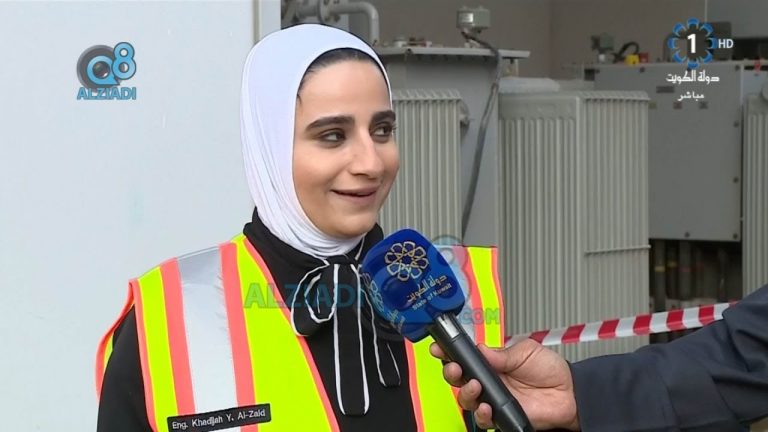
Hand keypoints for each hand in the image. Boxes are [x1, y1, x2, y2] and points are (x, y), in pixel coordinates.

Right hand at [430, 339, 579, 430]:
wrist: (569, 393)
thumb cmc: (550, 370)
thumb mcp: (526, 351)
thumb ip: (502, 353)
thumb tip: (481, 349)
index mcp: (492, 362)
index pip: (465, 357)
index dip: (450, 352)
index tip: (440, 347)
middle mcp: (489, 380)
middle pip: (459, 378)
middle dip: (451, 372)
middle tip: (455, 368)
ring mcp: (493, 398)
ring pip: (466, 399)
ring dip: (465, 392)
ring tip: (476, 386)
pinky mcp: (501, 415)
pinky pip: (483, 418)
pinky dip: (481, 413)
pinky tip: (487, 406)